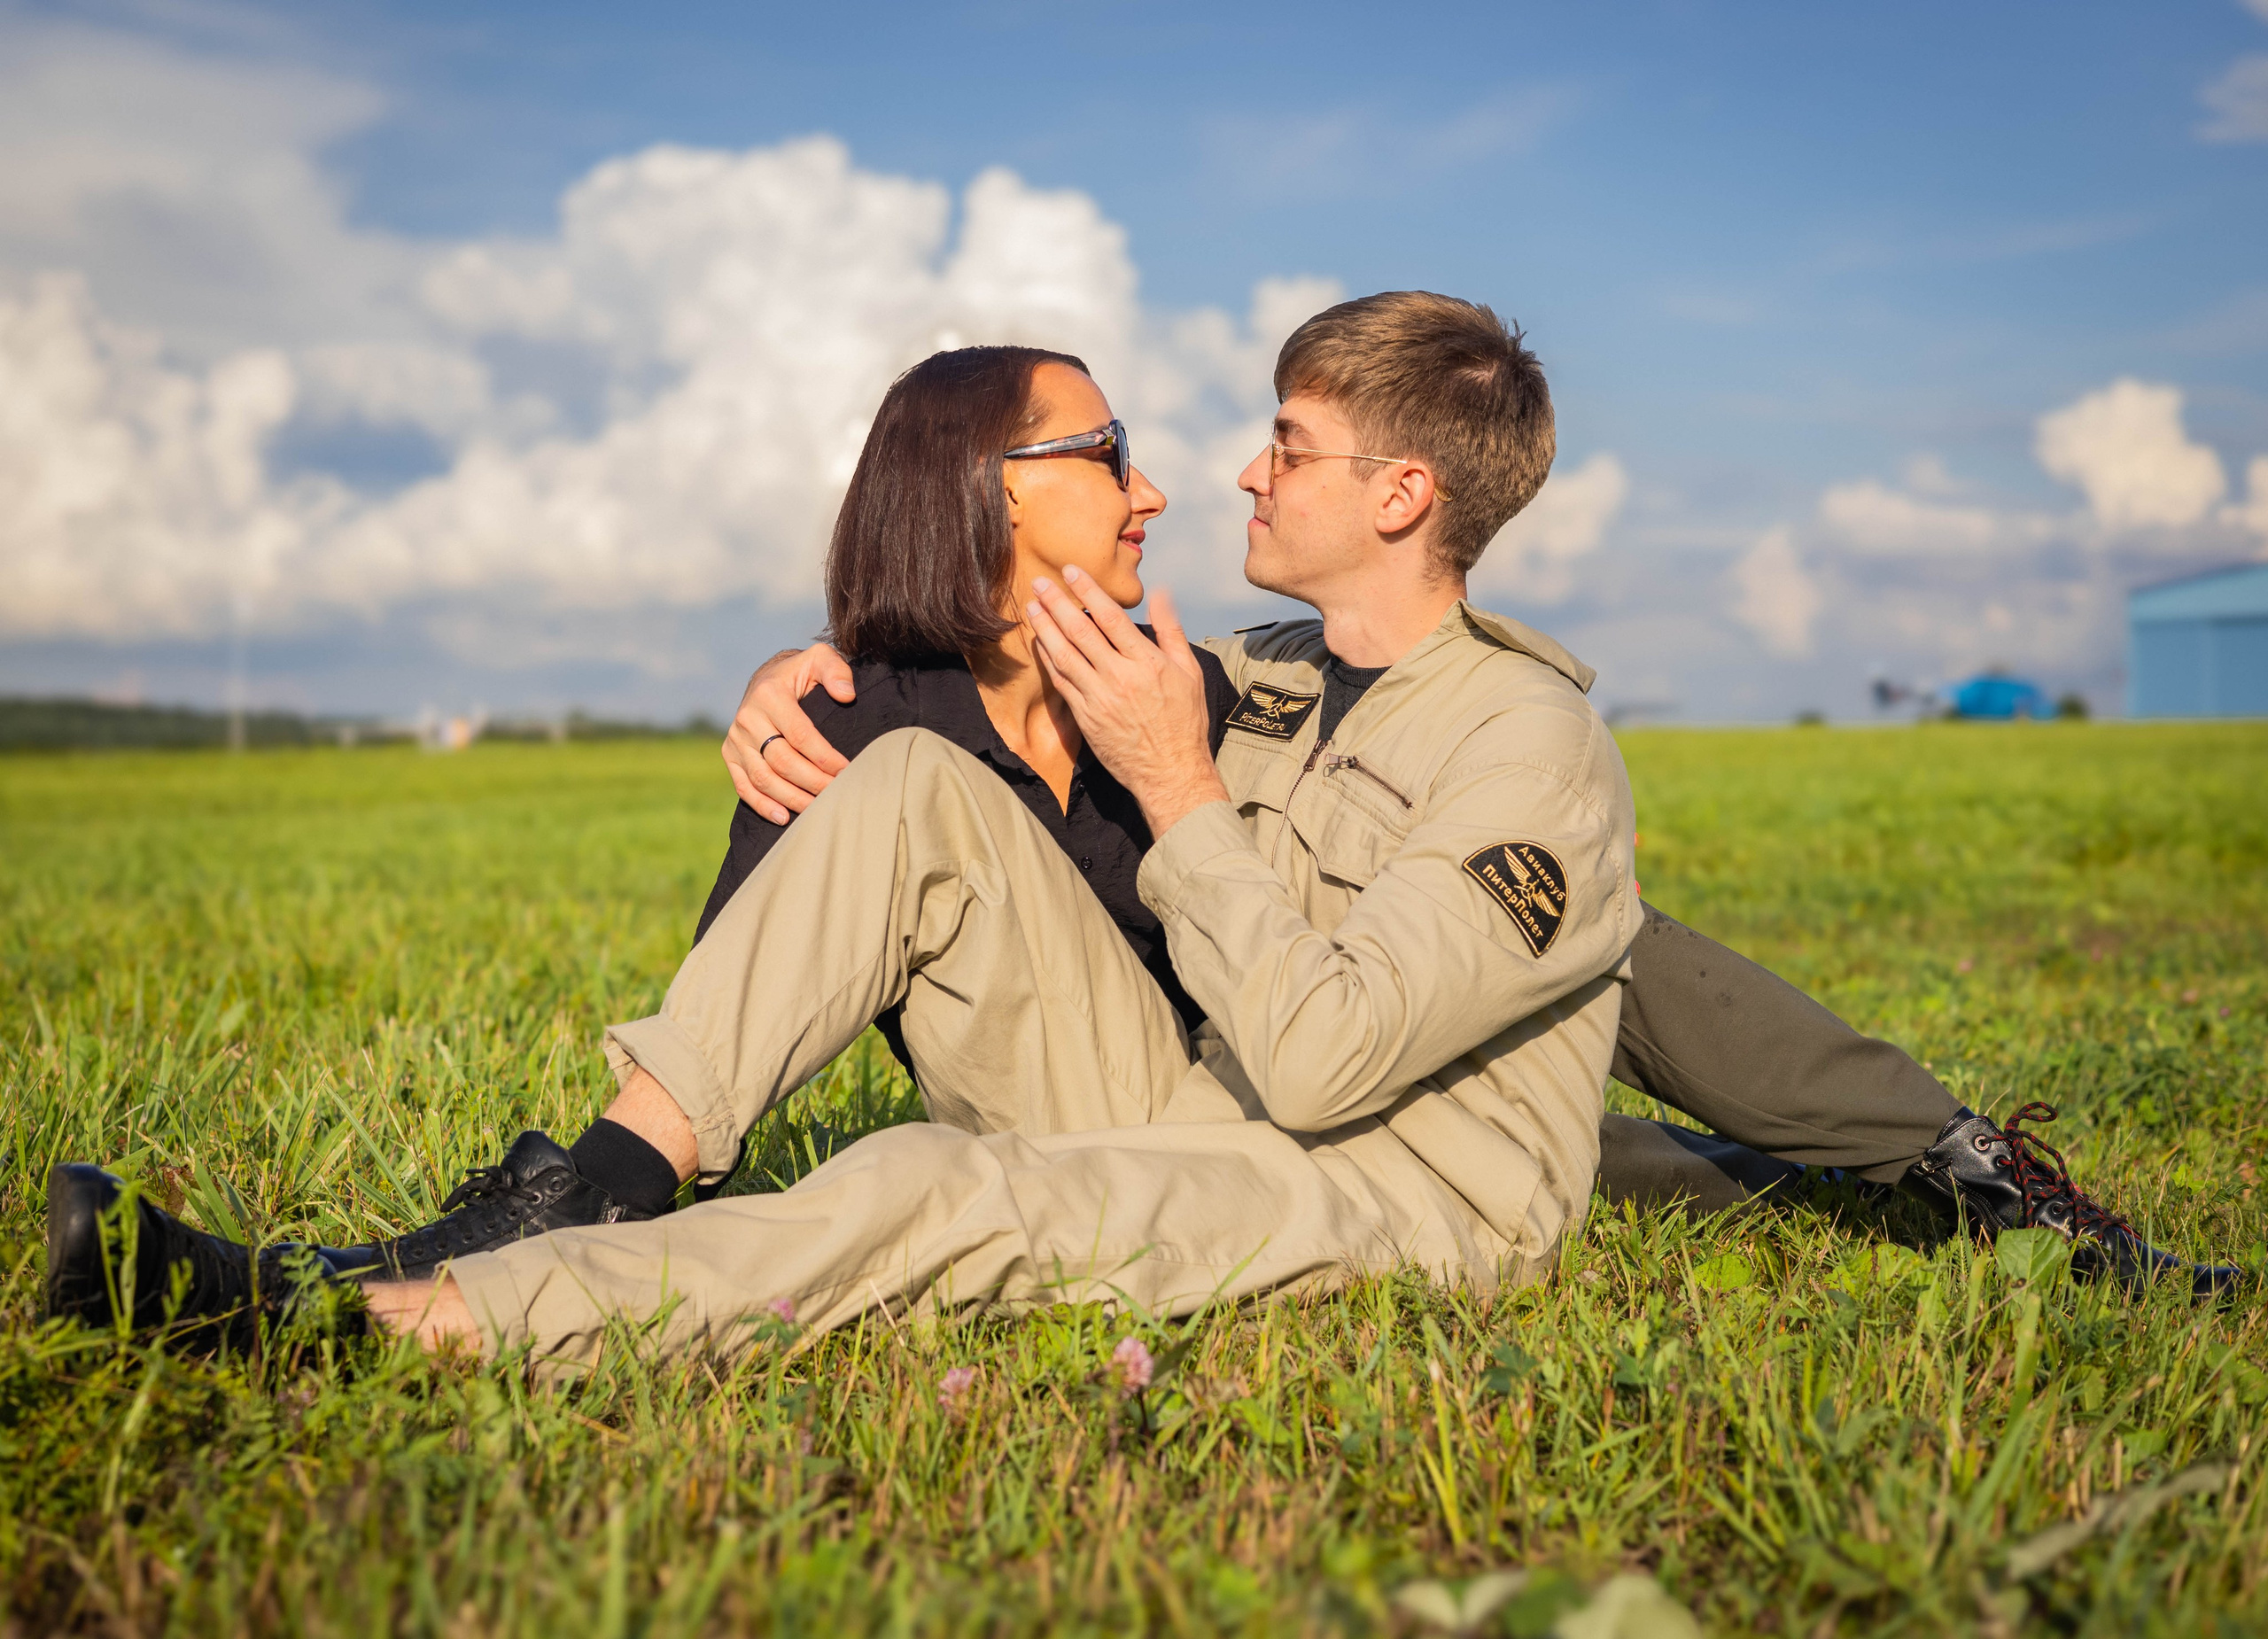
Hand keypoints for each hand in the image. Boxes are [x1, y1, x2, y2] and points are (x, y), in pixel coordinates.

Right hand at [722, 643, 854, 822]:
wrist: (768, 678)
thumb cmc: (801, 672)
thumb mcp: (820, 658)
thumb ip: (836, 671)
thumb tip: (846, 695)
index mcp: (769, 694)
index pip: (800, 735)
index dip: (825, 758)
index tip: (848, 772)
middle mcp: (747, 717)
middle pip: (782, 761)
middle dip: (813, 782)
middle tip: (839, 794)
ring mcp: (735, 739)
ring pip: (763, 778)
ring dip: (792, 798)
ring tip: (818, 810)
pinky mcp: (730, 754)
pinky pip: (743, 786)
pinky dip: (762, 805)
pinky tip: (784, 817)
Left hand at [1026, 572, 1227, 839]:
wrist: (1171, 772)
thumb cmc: (1184, 721)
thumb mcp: (1189, 671)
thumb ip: (1171, 630)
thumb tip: (1162, 593)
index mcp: (1147, 663)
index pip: (1110, 618)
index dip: (1087, 591)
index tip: (1070, 572)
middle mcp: (1120, 678)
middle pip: (1080, 632)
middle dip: (1056, 603)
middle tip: (1039, 583)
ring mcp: (1099, 699)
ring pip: (1064, 655)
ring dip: (1045, 628)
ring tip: (1031, 607)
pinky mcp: (1086, 718)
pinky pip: (1062, 683)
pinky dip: (1049, 660)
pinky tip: (1040, 643)